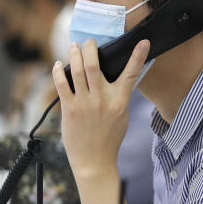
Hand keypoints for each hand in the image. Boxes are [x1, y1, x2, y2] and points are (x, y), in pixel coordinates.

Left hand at [51, 38, 149, 203]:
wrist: (94, 162)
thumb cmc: (109, 138)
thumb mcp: (122, 116)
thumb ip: (120, 96)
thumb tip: (119, 77)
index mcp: (119, 101)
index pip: (131, 74)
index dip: (138, 56)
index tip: (143, 42)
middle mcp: (102, 100)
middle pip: (94, 66)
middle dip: (90, 48)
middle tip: (89, 41)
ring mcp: (85, 104)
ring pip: (78, 71)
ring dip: (74, 55)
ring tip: (74, 46)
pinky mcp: (69, 110)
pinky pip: (62, 85)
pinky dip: (59, 71)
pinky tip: (59, 64)